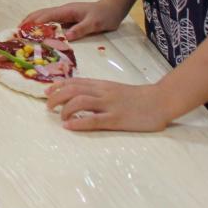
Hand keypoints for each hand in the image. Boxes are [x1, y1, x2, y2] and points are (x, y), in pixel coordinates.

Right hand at [23, 0, 126, 40]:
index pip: (46, 17)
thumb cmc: (104, 15)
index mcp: (66, 11)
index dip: (33, 23)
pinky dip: (40, 25)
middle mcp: (62, 11)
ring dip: (32, 22)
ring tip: (21, 32)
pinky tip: (38, 33)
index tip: (22, 30)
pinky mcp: (67, 18)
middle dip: (27, 21)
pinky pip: (50, 21)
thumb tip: (66, 37)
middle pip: (40, 14)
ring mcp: (64, 14)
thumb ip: (80, 29)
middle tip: (16, 32)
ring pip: (43, 16)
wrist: (113, 8)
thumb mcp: (95, 23)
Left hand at [45, 79, 177, 131]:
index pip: (75, 82)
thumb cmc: (139, 98)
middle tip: (48, 106)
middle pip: (73, 89)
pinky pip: (94, 119)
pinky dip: (79, 123)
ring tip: (58, 116)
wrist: (161, 100)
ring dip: (65, 109)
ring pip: (80, 101)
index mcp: (102, 85)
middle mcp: (103, 92)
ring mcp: (110, 105)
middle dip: (56, 96)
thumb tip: (80, 96)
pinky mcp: (117, 119)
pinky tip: (69, 126)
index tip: (46, 91)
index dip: (58, 86)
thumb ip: (100, 91)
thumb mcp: (116, 89)